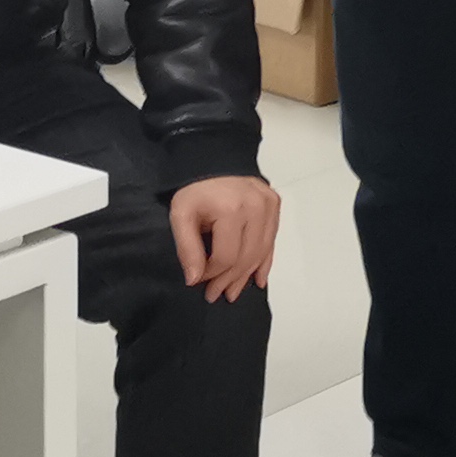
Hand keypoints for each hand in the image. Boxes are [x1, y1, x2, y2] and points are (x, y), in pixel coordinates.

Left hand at [170, 175, 279, 300]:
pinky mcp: (275, 204)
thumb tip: (194, 279)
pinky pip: (271, 241)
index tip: (198, 281)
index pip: (226, 256)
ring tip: (232, 292)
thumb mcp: (180, 215)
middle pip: (246, 257)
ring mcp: (269, 205)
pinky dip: (264, 262)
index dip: (212, 274)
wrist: (212, 160)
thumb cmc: (195, 189)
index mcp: (232, 209)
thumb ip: (187, 248)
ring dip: (246, 276)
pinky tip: (258, 279)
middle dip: (229, 280)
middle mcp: (256, 207)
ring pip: (260, 252)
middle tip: (215, 295)